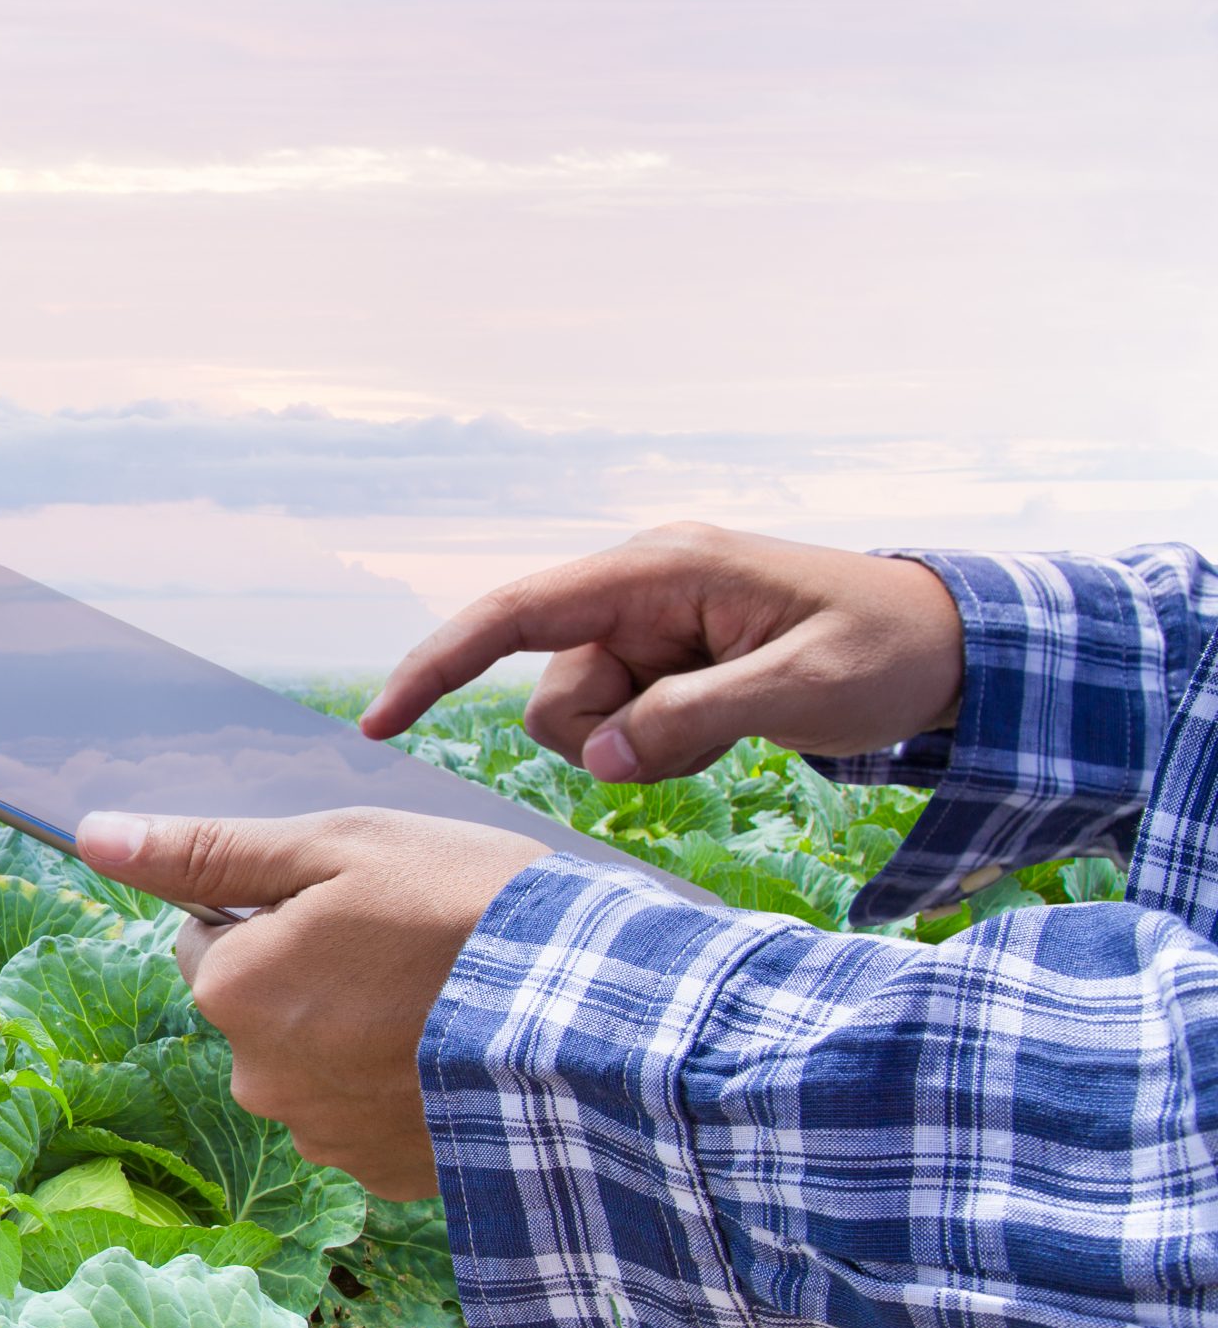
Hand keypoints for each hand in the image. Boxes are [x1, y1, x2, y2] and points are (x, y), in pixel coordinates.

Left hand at [76, 808, 547, 1199]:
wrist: (593, 1016)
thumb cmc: (464, 910)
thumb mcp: (334, 850)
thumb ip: (209, 851)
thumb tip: (95, 834)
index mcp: (233, 992)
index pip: (208, 945)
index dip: (271, 913)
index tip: (346, 906)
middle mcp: (259, 1080)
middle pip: (260, 1011)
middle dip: (311, 981)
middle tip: (405, 950)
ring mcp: (324, 1137)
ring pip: (313, 1067)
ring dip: (357, 1037)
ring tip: (441, 1002)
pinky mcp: (388, 1175)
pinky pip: (368, 1119)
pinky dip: (400, 1088)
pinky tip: (455, 1055)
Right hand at [356, 521, 965, 781]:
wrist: (949, 646)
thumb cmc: (890, 649)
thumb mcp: (809, 688)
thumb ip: (698, 719)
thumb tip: (610, 756)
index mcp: (660, 571)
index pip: (517, 614)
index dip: (438, 665)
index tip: (377, 723)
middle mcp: (638, 593)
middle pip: (553, 696)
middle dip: (611, 740)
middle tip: (710, 734)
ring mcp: (649, 631)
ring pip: (584, 724)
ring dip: (643, 749)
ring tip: (731, 726)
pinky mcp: (662, 665)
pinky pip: (622, 732)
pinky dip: (663, 748)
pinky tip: (729, 725)